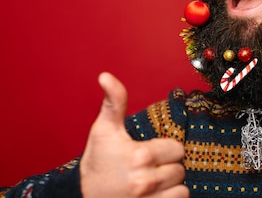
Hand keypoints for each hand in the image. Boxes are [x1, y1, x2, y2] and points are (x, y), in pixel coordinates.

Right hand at [80, 72, 188, 197]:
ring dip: (171, 185)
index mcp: (139, 156)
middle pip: (180, 169)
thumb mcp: (104, 130)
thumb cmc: (96, 162)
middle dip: (168, 167)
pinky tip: (156, 194)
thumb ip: (114, 102)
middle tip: (149, 167)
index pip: (177, 149)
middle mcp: (145, 180)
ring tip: (153, 182)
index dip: (166, 149)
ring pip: (182, 187)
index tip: (152, 152)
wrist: (80, 196)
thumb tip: (106, 76)